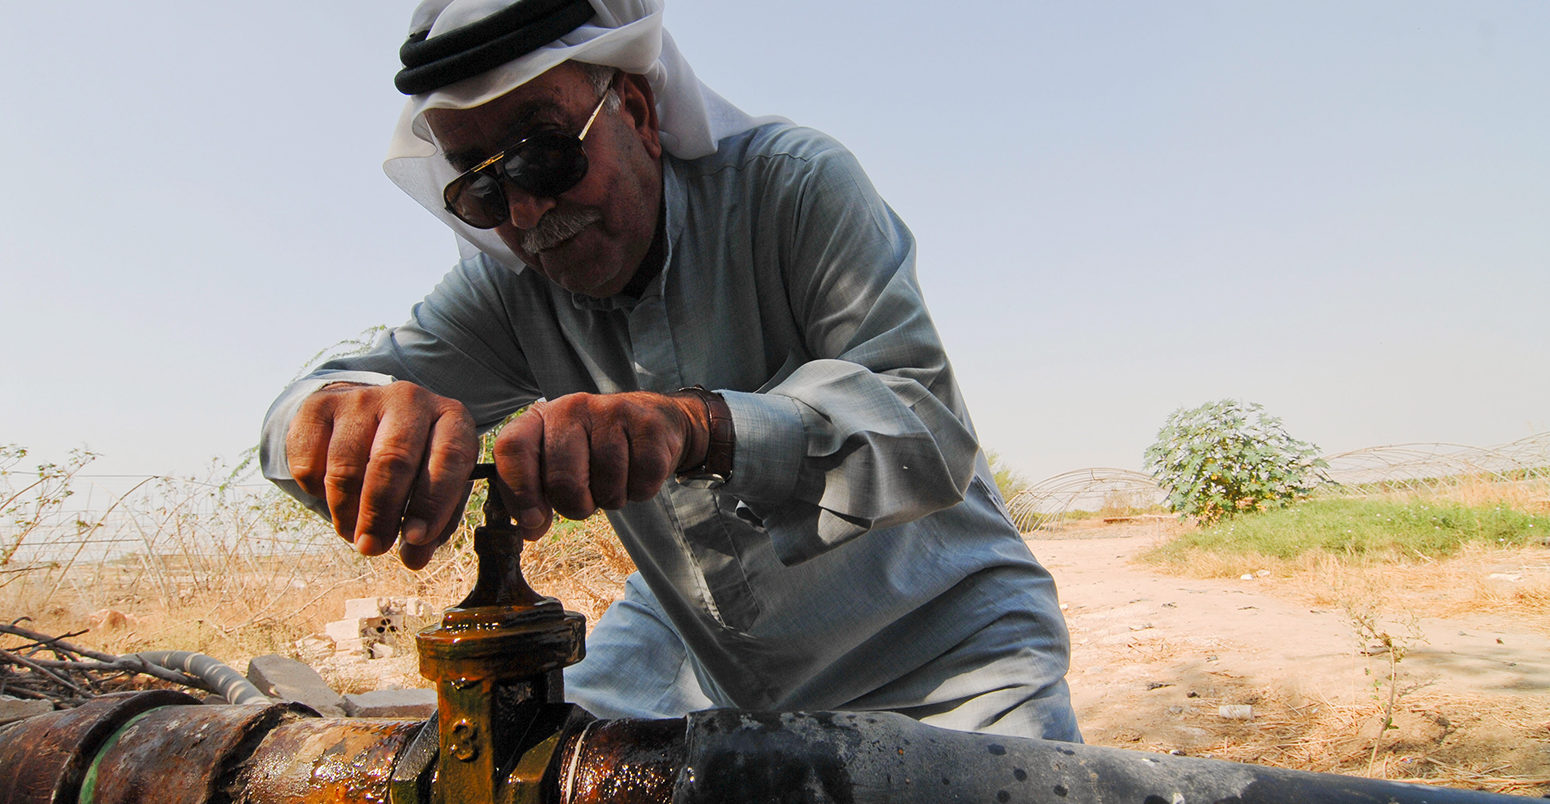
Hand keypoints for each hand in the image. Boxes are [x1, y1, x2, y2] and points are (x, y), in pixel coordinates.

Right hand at [285, 381, 477, 568]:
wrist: (367, 415)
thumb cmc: (413, 462)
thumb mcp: (434, 487)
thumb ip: (432, 526)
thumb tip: (413, 559)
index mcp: (450, 417)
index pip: (449, 457)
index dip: (433, 503)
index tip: (415, 538)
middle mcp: (409, 399)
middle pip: (393, 460)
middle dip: (381, 514)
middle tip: (373, 547)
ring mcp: (362, 398)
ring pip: (347, 465)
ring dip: (347, 511)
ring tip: (353, 532)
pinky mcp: (319, 406)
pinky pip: (309, 460)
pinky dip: (316, 491)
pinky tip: (330, 495)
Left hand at [492, 391, 707, 539]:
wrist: (653, 421)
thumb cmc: (594, 449)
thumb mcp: (556, 462)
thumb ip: (534, 493)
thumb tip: (530, 529)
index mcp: (540, 416)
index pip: (513, 447)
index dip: (519, 490)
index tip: (532, 520)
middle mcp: (572, 407)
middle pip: (563, 480)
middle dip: (575, 506)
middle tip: (586, 498)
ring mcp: (613, 413)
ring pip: (607, 485)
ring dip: (611, 498)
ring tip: (614, 478)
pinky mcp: (649, 427)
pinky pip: (641, 483)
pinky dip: (640, 491)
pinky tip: (637, 471)